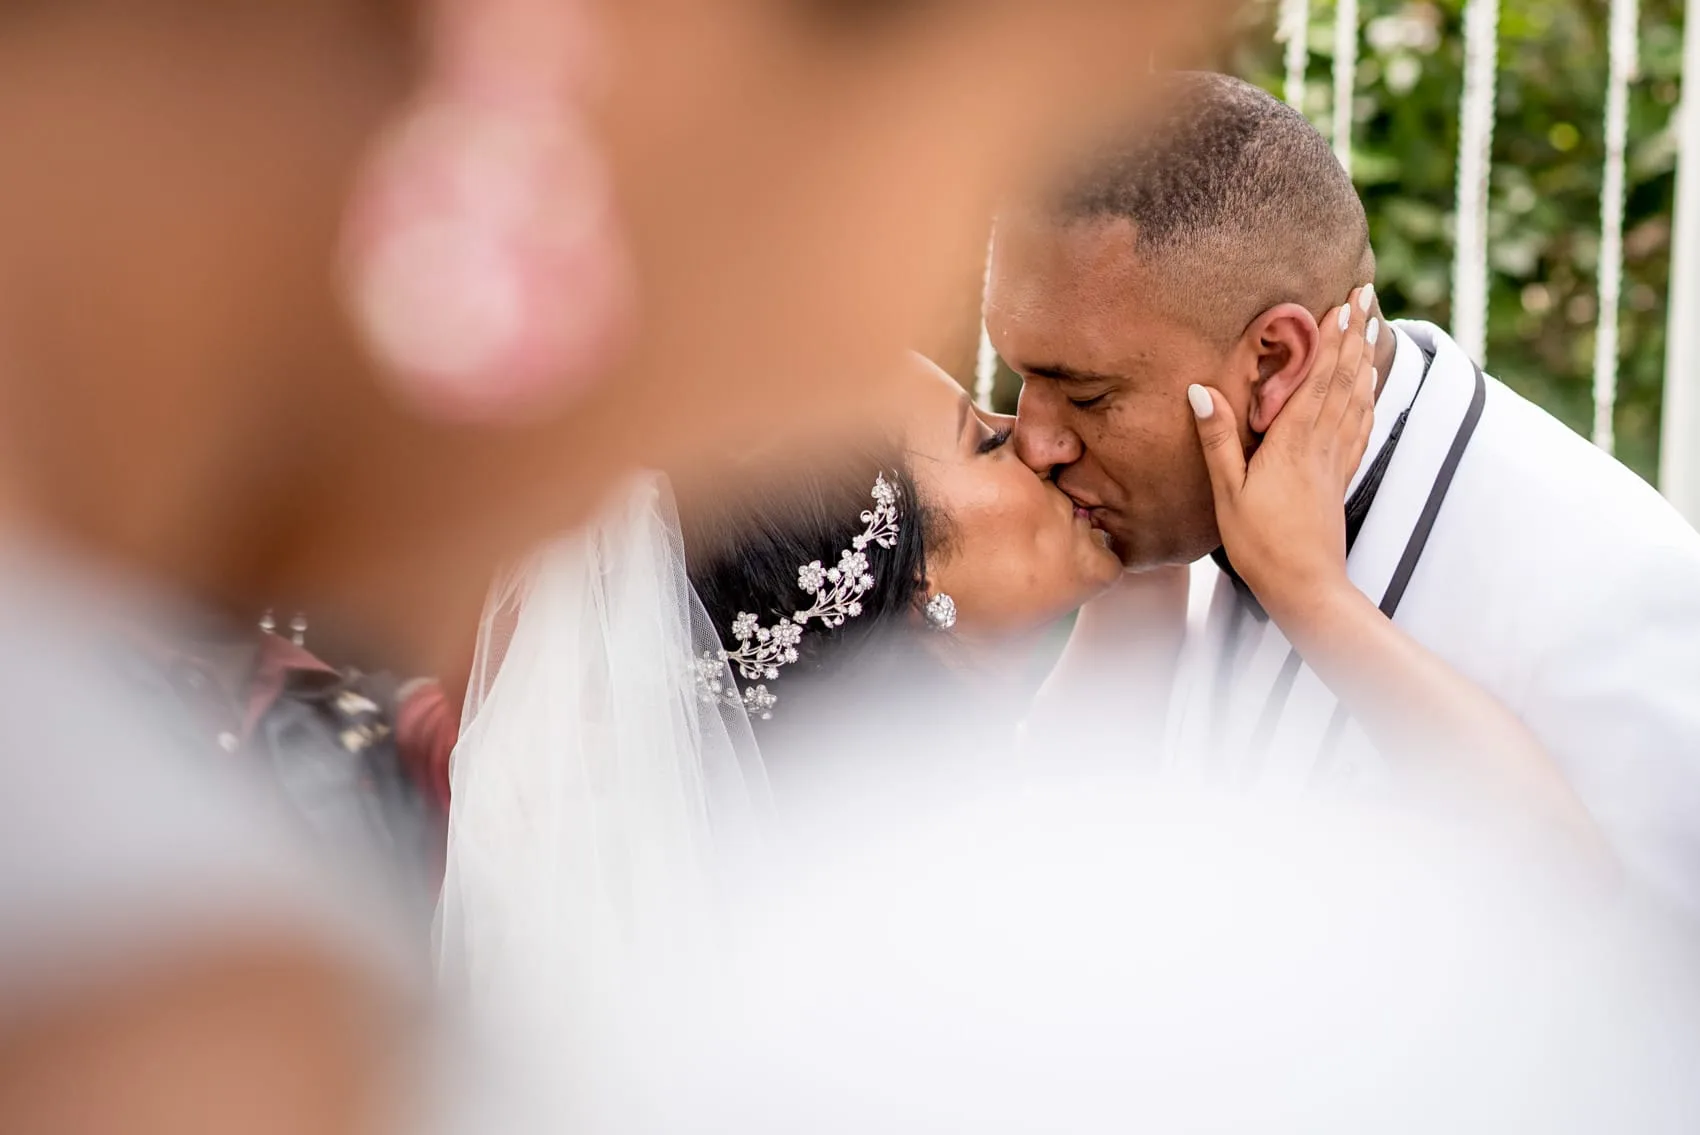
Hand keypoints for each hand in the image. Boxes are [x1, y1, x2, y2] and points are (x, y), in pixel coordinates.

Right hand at [1188, 285, 1377, 624]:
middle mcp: (1321, 445)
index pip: (1316, 379)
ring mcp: (1335, 462)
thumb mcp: (1227, 492)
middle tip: (1365, 296)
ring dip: (1363, 359)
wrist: (1305, 586)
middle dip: (1353, 335)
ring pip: (1355, 399)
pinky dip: (1367, 399)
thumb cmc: (1259, 543)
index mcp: (1292, 443)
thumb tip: (1201, 390)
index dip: (1331, 339)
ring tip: (1371, 327)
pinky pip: (1359, 428)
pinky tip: (1370, 387)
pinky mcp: (1341, 479)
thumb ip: (1218, 439)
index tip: (1343, 302)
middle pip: (1342, 379)